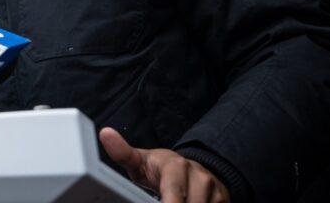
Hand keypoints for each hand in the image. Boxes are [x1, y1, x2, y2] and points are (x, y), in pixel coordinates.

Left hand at [100, 128, 228, 202]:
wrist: (191, 169)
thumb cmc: (160, 168)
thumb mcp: (140, 161)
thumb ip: (123, 153)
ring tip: (165, 200)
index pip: (174, 193)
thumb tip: (105, 133)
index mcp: (177, 166)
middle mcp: (200, 177)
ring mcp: (215, 191)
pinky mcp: (224, 201)